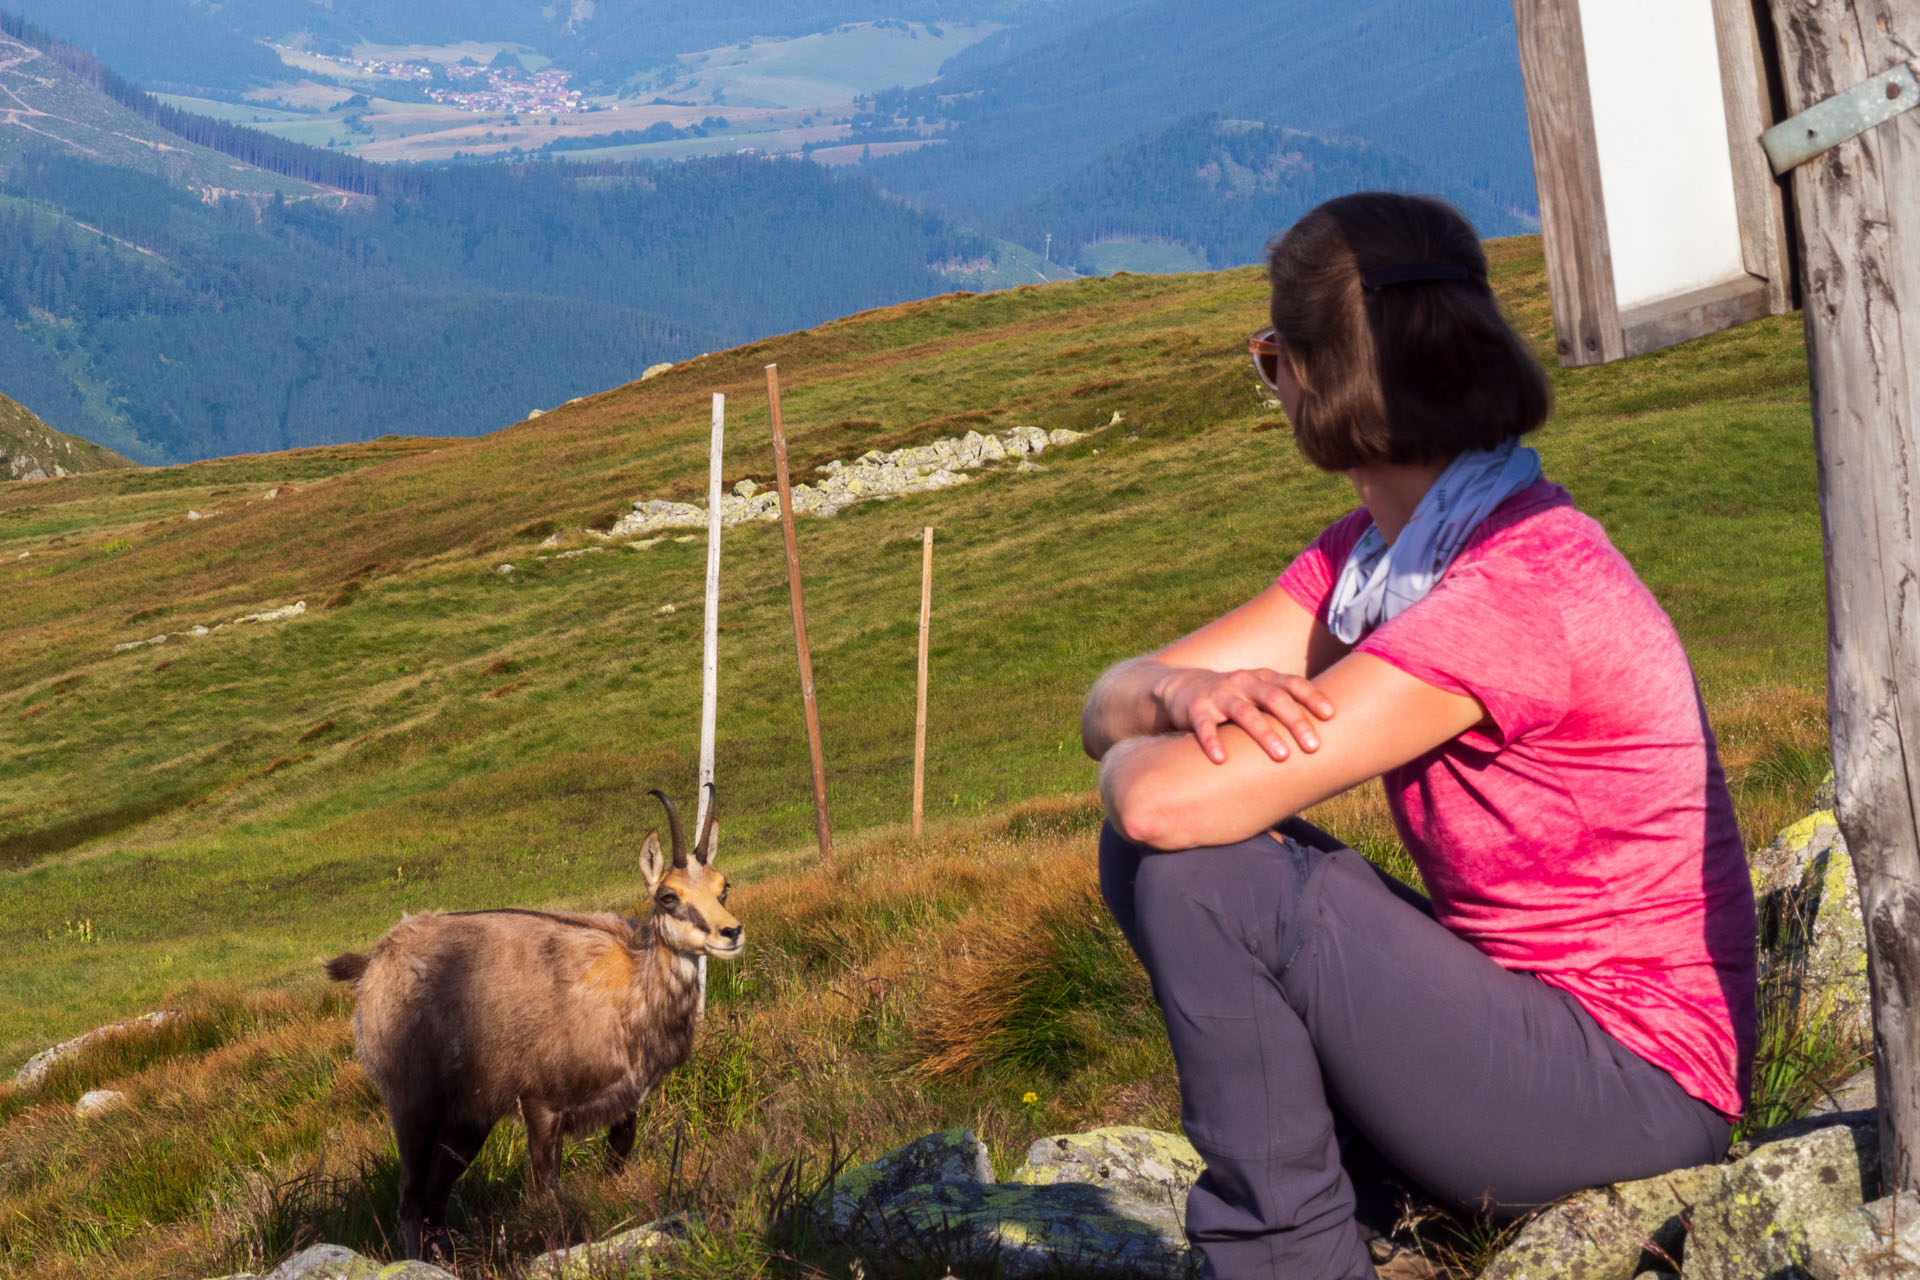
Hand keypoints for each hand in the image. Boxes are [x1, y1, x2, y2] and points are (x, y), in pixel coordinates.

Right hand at [1151, 667, 1334, 764]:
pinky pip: (1205, 726)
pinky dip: (1213, 741)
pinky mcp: (1196, 708)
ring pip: (1244, 713)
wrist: (1181, 688)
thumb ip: (1284, 707)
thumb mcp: (1257, 694)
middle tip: (1313, 746)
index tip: (1331, 715)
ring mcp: (1219, 694)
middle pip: (1274, 698)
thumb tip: (1326, 734)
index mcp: (1262, 678)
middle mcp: (1243, 682)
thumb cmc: (1233, 698)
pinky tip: (1222, 759)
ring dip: (1265, 734)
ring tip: (1282, 756)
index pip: (1292, 683)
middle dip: (1295, 721)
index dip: (1312, 697)